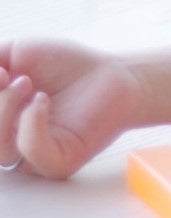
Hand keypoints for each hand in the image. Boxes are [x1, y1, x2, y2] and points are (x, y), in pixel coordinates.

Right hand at [0, 42, 144, 180]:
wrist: (111, 73)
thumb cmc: (65, 66)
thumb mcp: (15, 54)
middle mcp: (8, 143)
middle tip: (8, 75)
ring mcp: (30, 157)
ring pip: (0, 149)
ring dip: (5, 108)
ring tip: (27, 83)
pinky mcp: (56, 163)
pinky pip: (31, 152)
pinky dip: (30, 123)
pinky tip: (41, 101)